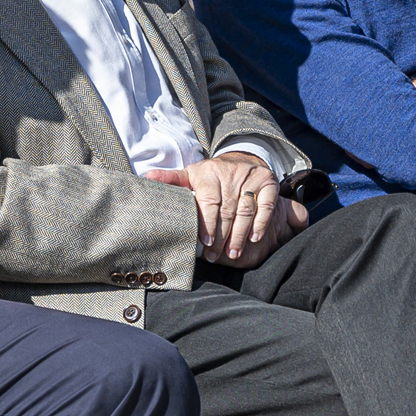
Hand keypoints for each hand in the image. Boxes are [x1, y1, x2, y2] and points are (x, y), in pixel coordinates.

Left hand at [144, 151, 279, 264]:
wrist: (241, 159)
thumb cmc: (211, 175)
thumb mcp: (191, 175)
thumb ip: (172, 179)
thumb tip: (147, 178)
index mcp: (208, 173)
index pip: (209, 200)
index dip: (207, 223)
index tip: (205, 242)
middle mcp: (231, 173)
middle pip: (227, 210)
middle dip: (221, 236)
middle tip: (214, 256)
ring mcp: (251, 178)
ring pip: (246, 210)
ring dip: (239, 235)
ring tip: (232, 254)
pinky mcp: (268, 182)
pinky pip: (266, 205)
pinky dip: (260, 223)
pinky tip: (253, 239)